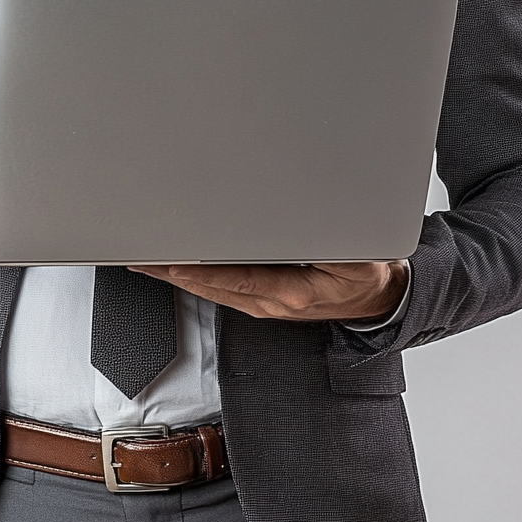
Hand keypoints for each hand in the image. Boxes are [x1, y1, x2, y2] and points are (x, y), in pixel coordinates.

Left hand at [129, 259, 408, 322]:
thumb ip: (328, 237)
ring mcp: (265, 305)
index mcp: (292, 292)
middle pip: (213, 286)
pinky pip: (221, 290)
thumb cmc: (368, 271)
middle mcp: (272, 302)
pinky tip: (177, 266)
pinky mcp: (263, 301)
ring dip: (178, 274)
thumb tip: (298, 216)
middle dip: (174, 270)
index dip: (201, 270)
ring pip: (211, 290)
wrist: (381, 299)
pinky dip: (195, 277)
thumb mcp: (359, 251)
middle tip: (140, 254)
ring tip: (147, 259)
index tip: (172, 259)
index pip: (236, 279)